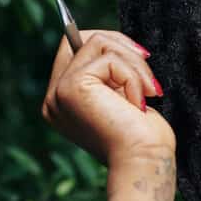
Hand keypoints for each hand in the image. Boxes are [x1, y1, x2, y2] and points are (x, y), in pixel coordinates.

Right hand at [42, 29, 174, 165]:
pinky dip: (133, 77)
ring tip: (147, 93)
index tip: (142, 57)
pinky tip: (138, 104)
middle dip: (122, 46)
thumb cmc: (144, 139)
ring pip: (98, 42)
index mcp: (63, 102)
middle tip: (147, 75)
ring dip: (134, 65)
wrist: (145, 162)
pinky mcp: (71, 87)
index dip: (111, 46)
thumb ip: (110, 75)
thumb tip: (117, 42)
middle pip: (82, 38)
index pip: (76, 48)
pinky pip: (109, 58)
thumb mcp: (123, 98)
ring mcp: (59, 93)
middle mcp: (54, 98)